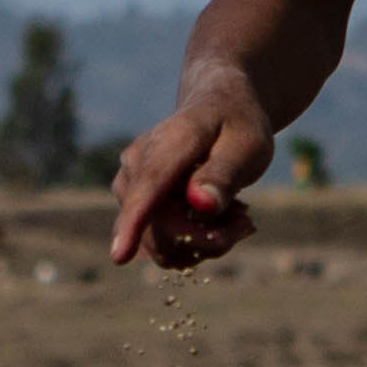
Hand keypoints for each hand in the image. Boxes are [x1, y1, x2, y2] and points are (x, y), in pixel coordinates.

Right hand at [109, 79, 277, 267]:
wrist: (218, 110)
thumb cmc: (237, 126)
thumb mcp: (247, 144)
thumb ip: (224, 173)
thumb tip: (200, 204)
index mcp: (169, 143)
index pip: (148, 187)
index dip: (134, 222)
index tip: (119, 256)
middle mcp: (136, 165)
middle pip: (159, 229)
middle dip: (207, 239)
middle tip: (247, 221)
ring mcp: (130, 187)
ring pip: (159, 244)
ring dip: (203, 243)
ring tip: (234, 214)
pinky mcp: (133, 206)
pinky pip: (159, 245)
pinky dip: (193, 243)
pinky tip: (214, 220)